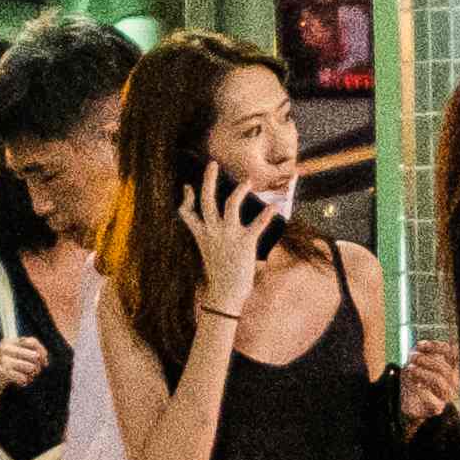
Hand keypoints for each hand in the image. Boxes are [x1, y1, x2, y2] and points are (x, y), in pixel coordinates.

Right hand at [0, 331, 46, 402]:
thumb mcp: (10, 356)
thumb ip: (25, 353)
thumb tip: (43, 358)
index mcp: (8, 341)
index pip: (33, 342)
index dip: (42, 352)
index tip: (44, 364)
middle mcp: (5, 347)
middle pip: (34, 355)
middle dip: (37, 367)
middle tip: (33, 375)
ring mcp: (2, 359)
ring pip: (31, 367)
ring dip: (31, 375)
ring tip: (26, 379)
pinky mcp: (1, 372)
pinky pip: (23, 378)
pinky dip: (24, 382)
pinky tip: (21, 383)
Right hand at [184, 166, 275, 316]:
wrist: (225, 295)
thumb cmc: (219, 276)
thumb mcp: (209, 255)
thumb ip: (212, 241)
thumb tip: (218, 233)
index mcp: (202, 235)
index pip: (186, 213)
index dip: (185, 199)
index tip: (187, 186)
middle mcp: (212, 232)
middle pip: (206, 200)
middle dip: (208, 181)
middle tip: (212, 164)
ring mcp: (228, 236)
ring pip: (230, 204)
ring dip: (239, 191)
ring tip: (247, 181)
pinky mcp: (244, 243)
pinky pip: (257, 224)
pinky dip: (266, 214)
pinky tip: (274, 207)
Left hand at [393, 336, 459, 432]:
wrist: (407, 402)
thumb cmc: (414, 379)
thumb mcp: (417, 363)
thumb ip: (421, 352)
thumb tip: (420, 345)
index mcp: (451, 368)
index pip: (453, 355)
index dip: (437, 347)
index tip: (419, 345)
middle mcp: (452, 383)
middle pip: (444, 369)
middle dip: (425, 360)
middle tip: (411, 357)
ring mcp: (446, 396)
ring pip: (440, 382)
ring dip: (422, 373)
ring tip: (410, 368)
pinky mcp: (437, 408)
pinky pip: (433, 400)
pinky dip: (422, 391)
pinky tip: (415, 386)